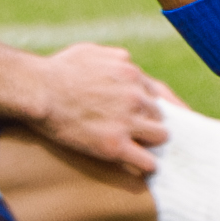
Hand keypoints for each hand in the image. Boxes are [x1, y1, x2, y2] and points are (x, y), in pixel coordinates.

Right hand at [29, 43, 167, 174]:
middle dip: (154, 124)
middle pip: (161, 116)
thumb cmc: (58, 69)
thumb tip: (127, 62)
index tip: (181, 117)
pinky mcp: (114, 145)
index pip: (162, 94)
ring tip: (148, 151)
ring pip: (159, 136)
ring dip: (153, 143)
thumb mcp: (94, 52)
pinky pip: (144, 160)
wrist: (39, 91)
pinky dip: (147, 165)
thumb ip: (116, 58)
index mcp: (132, 73)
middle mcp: (135, 96)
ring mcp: (127, 121)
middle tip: (149, 136)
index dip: (171, 107)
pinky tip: (146, 168)